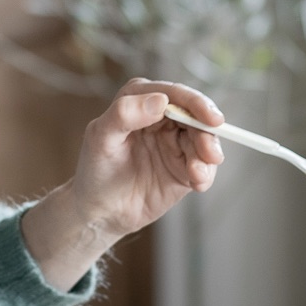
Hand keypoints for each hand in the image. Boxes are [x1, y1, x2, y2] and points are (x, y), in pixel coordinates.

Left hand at [21, 78, 224, 290]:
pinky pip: (204, 167)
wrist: (100, 211)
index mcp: (141, 100)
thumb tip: (160, 100)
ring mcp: (175, 143)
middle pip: (197, 116)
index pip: (174, 94)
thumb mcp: (100, 138)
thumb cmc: (95, 169)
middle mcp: (162, 118)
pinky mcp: (185, 168)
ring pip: (204, 141)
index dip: (196, 103)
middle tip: (210, 154)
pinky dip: (205, 174)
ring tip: (197, 175)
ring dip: (207, 156)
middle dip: (207, 133)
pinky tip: (198, 184)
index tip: (209, 119)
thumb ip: (124, 114)